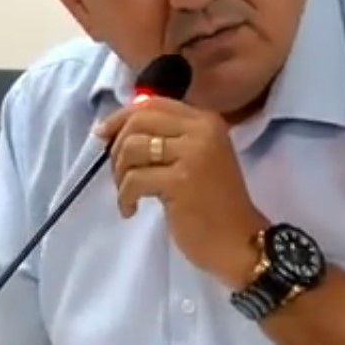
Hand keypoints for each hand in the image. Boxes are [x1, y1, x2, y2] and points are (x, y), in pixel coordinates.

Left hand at [95, 97, 268, 288]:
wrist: (240, 240)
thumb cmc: (215, 203)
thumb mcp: (197, 158)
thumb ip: (168, 138)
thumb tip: (117, 128)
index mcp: (206, 120)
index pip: (153, 103)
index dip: (121, 117)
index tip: (104, 135)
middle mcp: (201, 130)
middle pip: (139, 121)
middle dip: (117, 146)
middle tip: (117, 174)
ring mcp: (192, 153)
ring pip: (132, 148)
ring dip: (119, 174)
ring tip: (128, 194)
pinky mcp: (180, 181)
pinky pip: (134, 180)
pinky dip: (124, 197)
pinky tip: (131, 210)